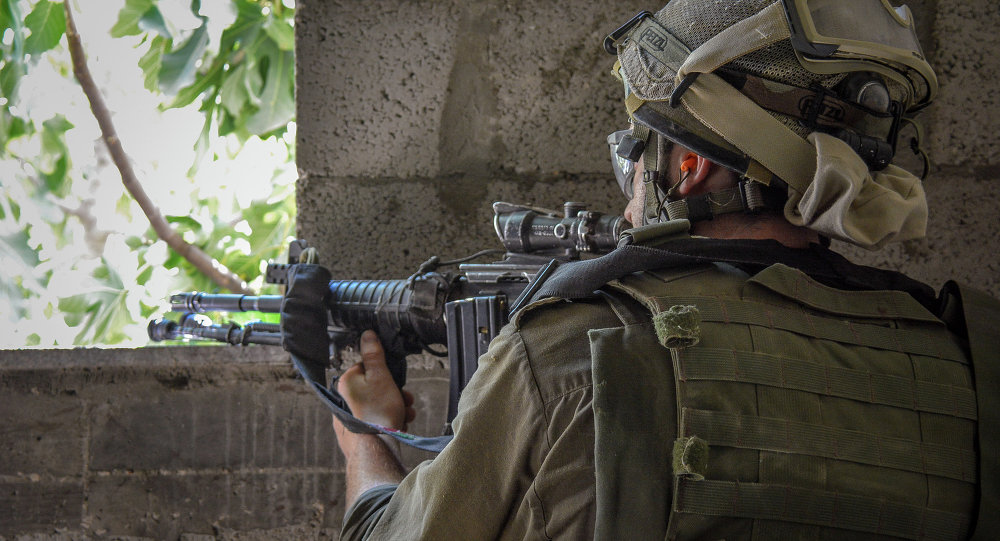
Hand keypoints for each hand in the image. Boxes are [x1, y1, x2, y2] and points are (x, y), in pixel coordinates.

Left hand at [333, 330, 415, 460]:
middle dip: (395, 394)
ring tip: (406, 416)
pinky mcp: (356, 435)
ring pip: (377, 407)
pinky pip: (375, 423)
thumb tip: (367, 334)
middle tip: (406, 400)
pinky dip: (389, 423)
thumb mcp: (381, 376)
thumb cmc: (378, 413)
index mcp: (345, 383)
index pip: (367, 368)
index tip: (397, 380)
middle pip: (375, 389)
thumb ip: (374, 355)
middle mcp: (343, 400)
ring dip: (396, 408)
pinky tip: (400, 427)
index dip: (386, 373)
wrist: (376, 451)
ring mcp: (348, 419)